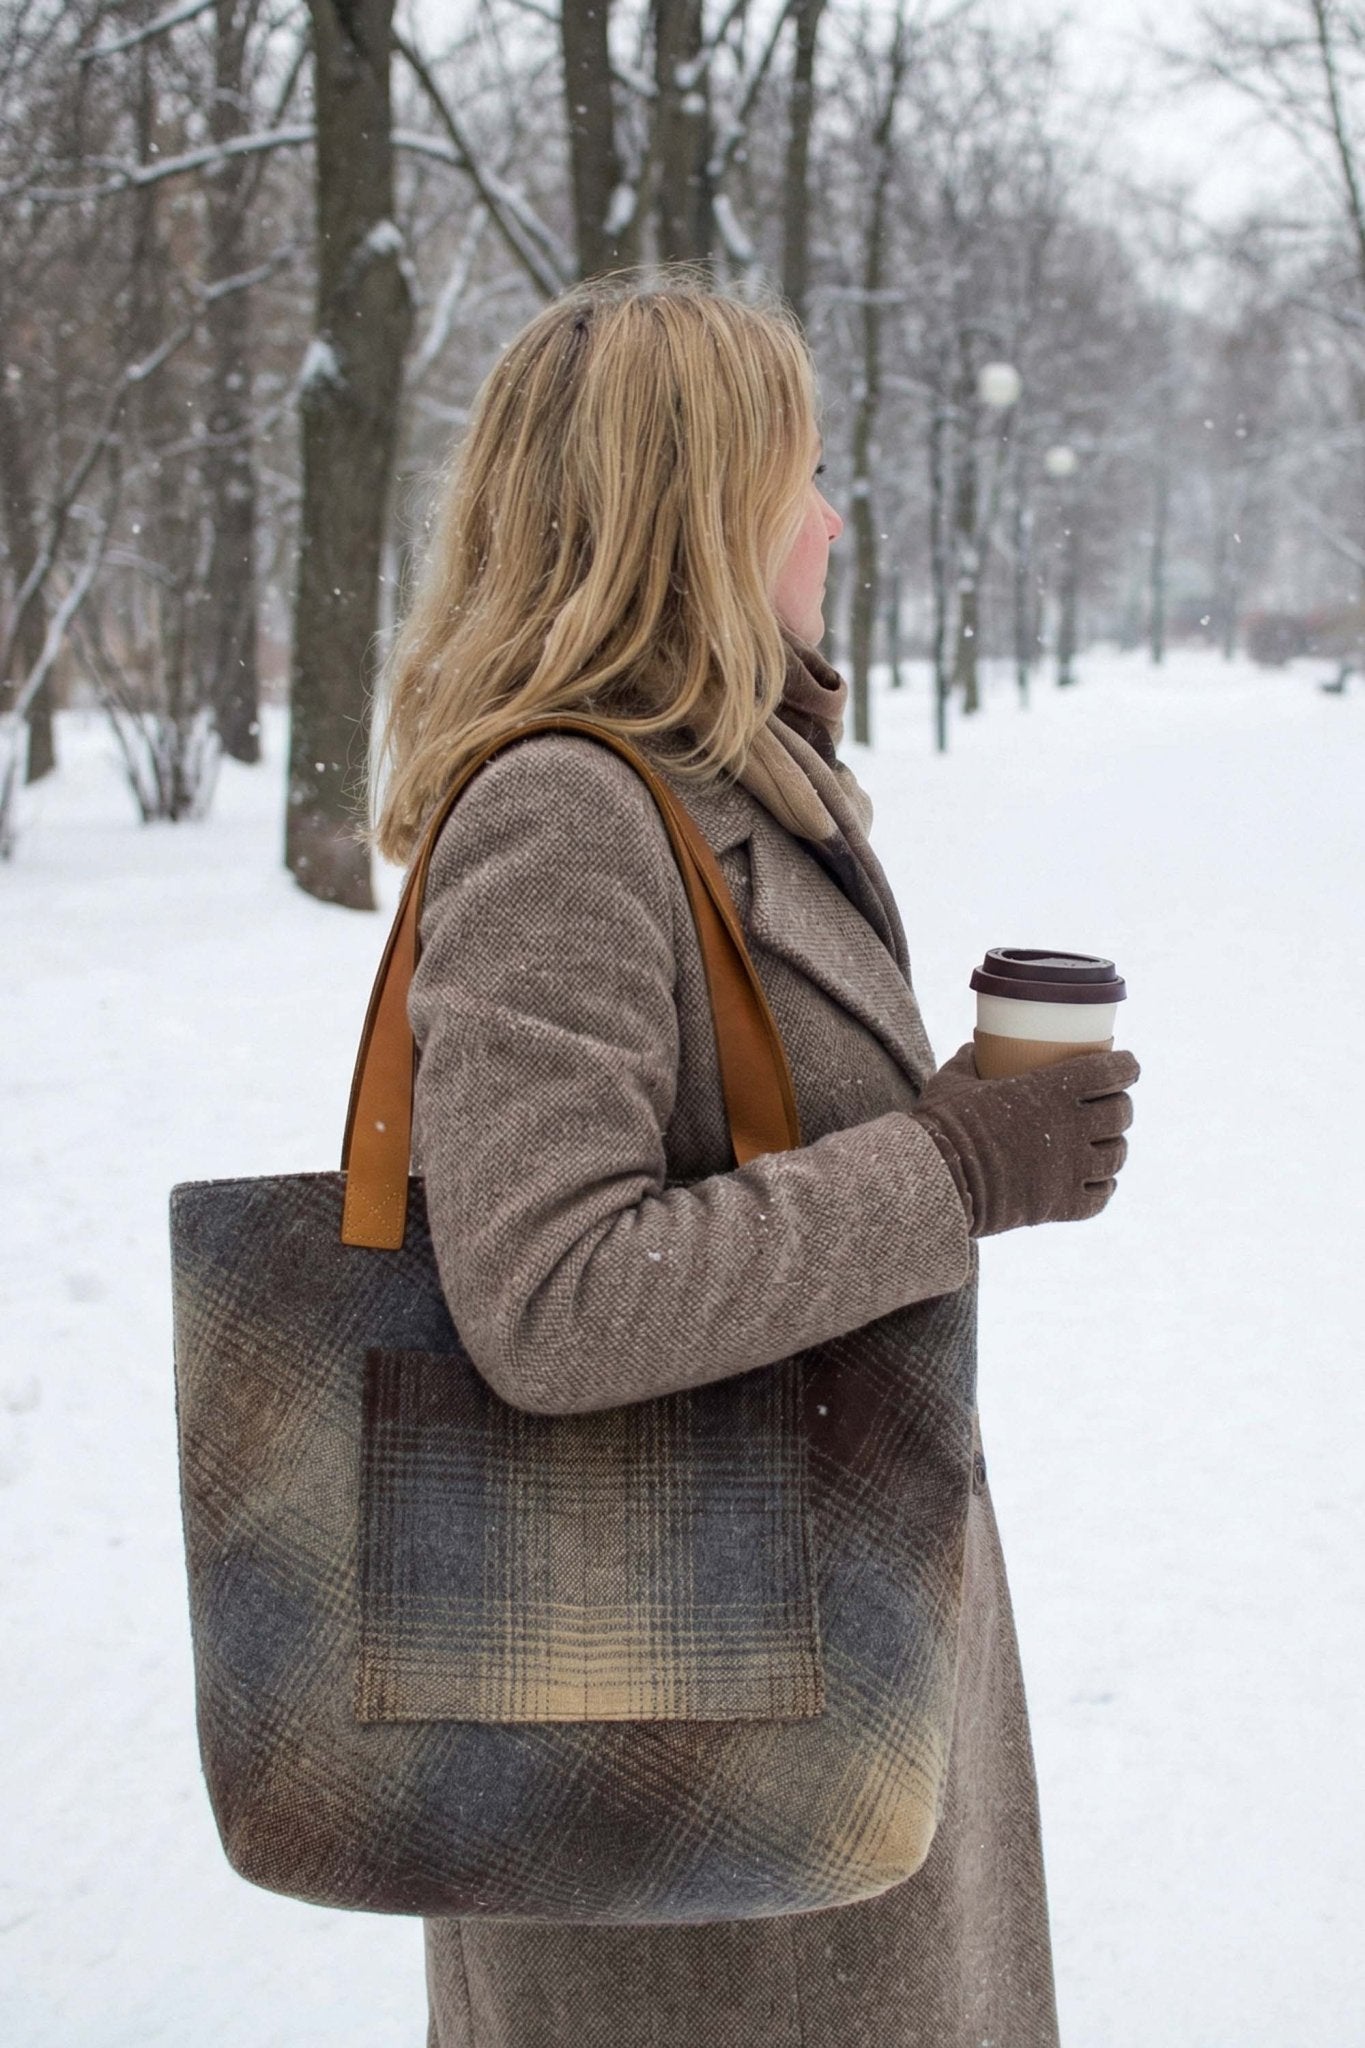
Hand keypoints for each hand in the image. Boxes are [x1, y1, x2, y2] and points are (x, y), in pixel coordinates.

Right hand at [912, 1042, 1139, 1237]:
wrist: (937, 1181)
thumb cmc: (944, 1124)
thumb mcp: (954, 1080)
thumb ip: (971, 1061)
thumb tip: (977, 1047)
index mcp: (1052, 1090)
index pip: (1112, 1071)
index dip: (1127, 1067)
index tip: (1128, 1066)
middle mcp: (1072, 1127)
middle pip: (1121, 1113)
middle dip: (1121, 1106)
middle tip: (1111, 1105)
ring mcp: (1070, 1169)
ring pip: (1117, 1155)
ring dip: (1115, 1146)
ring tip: (1105, 1144)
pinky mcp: (1062, 1205)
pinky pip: (1101, 1197)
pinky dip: (1103, 1187)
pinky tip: (1097, 1182)